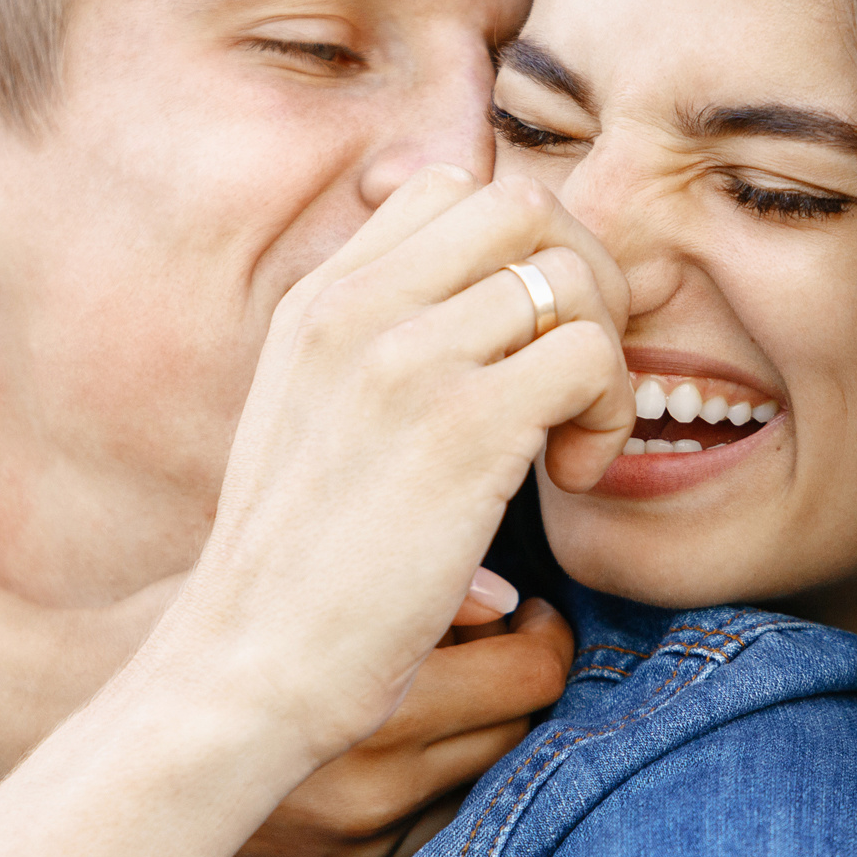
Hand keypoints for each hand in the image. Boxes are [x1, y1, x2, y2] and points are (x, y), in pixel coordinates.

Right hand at [156, 167, 630, 771]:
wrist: (247, 667)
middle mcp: (358, 307)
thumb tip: (485, 299)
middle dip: (584, 278)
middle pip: (525, 204)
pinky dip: (610, 412)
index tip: (527, 341)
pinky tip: (569, 478)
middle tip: (578, 377)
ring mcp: (408, 360)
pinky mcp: (464, 427)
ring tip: (572, 439)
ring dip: (605, 353)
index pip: (453, 189)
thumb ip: (377, 347)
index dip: (522, 251)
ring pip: (572, 275)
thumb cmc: (298, 569)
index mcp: (320, 298)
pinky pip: (591, 357)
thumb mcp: (313, 420)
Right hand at [226, 598, 572, 856]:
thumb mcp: (288, 575)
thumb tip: (506, 597)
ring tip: (455, 685)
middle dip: (522, 679)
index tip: (530, 612)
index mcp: (372, 705)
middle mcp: (373, 788)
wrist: (84, 724)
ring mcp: (356, 843)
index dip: (546, 634)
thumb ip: (409, 582)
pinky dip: (438, 786)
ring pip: (486, 787)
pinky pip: (432, 831)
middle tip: (505, 637)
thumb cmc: (192, 623)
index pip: (529, 676)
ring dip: (486, 736)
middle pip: (519, 733)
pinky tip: (407, 742)